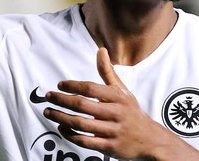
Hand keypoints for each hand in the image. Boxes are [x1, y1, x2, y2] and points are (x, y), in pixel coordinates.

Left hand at [43, 48, 176, 159]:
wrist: (150, 140)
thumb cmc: (131, 112)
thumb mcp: (122, 91)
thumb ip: (108, 72)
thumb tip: (101, 50)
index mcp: (118, 97)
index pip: (91, 88)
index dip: (73, 86)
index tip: (60, 84)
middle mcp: (116, 113)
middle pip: (83, 105)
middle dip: (62, 100)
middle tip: (48, 96)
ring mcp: (112, 131)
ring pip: (81, 124)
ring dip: (61, 117)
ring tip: (49, 111)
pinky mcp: (109, 147)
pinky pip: (84, 141)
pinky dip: (70, 134)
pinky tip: (61, 127)